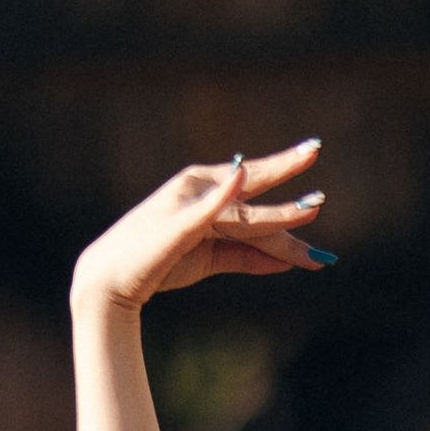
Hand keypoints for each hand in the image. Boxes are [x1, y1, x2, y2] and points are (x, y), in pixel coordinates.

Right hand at [70, 143, 328, 314]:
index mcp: (207, 192)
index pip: (253, 187)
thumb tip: (290, 260)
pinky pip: (207, 209)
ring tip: (313, 207)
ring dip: (280, 214)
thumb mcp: (212, 260)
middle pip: (252, 184)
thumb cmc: (159, 263)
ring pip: (245, 213)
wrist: (114, 280)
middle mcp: (199, 189)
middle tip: (314, 150)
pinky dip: (223, 194)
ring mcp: (189, 203)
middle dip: (285, 167)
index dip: (283, 176)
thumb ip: (250, 257)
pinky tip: (240, 177)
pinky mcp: (178, 223)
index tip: (313, 164)